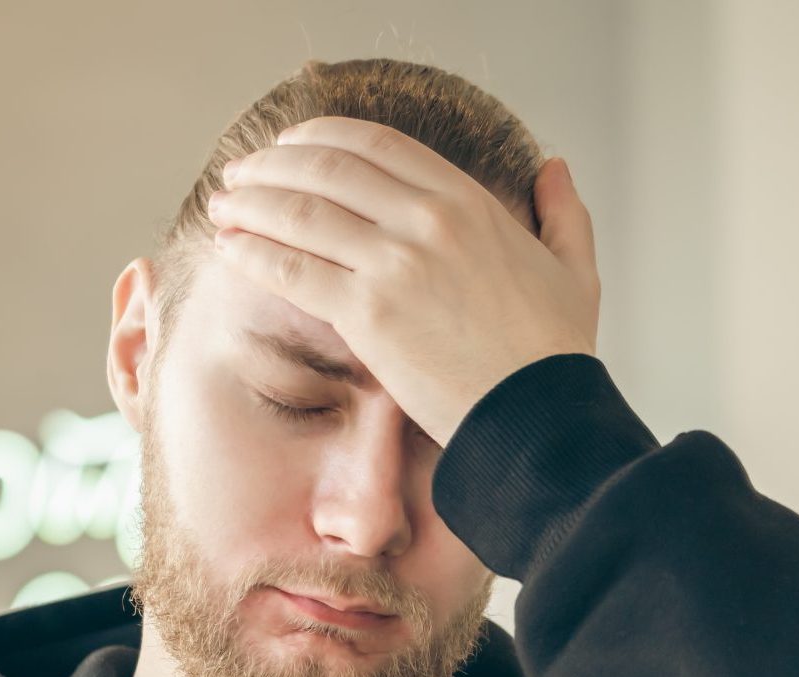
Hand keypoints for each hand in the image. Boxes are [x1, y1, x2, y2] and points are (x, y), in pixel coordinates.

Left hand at [208, 117, 599, 446]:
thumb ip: (564, 212)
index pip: (376, 143)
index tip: (289, 144)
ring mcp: (394, 265)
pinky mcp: (368, 316)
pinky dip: (252, 252)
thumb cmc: (555, 356)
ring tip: (222, 206)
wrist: (540, 418)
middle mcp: (426, 220)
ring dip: (249, 203)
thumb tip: (554, 167)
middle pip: (326, 167)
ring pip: (299, 212)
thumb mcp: (575, 269)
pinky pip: (292, 270)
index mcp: (467, 201)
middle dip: (271, 164)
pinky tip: (229, 247)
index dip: (321, 136)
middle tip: (241, 174)